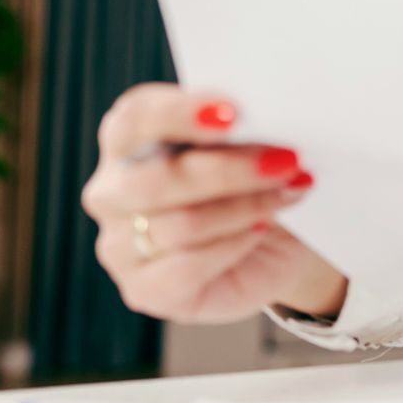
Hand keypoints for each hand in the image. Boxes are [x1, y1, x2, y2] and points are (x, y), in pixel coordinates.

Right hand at [81, 83, 348, 323]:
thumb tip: (266, 120)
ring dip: (248, 205)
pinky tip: (262, 229)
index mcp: (127, 139)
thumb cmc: (251, 181)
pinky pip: (187, 269)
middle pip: (155, 180)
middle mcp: (111, 191)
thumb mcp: (248, 145)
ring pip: (181, 225)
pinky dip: (234, 244)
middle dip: (228, 170)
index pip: (134, 119)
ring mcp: (119, 246)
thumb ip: (239, 130)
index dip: (180, 113)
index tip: (233, 113)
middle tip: (288, 159)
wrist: (274, 245)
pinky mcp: (142, 289)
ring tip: (291, 190)